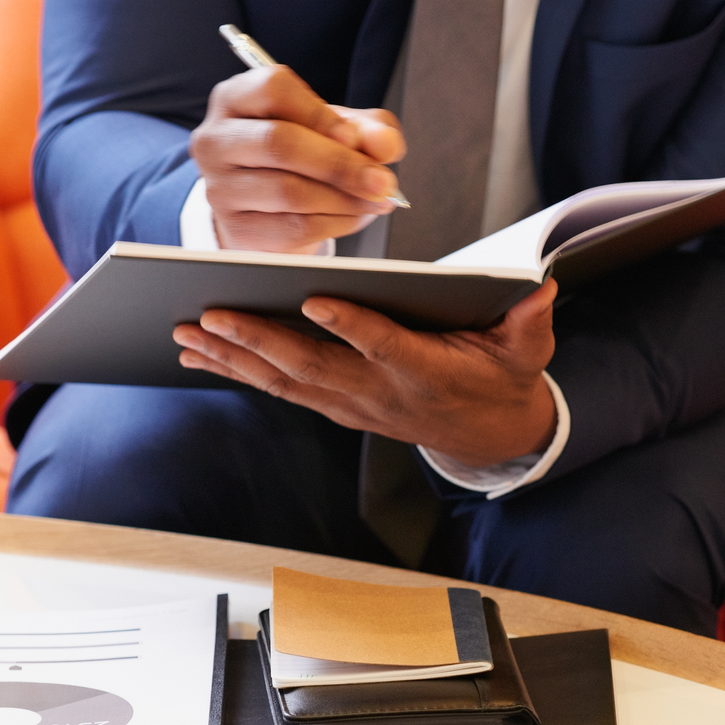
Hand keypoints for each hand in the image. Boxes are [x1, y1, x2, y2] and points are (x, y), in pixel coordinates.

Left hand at [172, 281, 559, 466]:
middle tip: (212, 314)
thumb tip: (539, 291)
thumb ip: (529, 323)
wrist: (488, 434)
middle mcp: (378, 393)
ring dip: (232, 359)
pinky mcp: (334, 405)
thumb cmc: (501, 377)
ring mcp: (351, 404)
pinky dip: (238, 371)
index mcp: (424, 371)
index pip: (384, 347)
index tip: (317, 300)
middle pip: (313, 367)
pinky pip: (279, 388)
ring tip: (186, 333)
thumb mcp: (526, 351)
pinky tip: (199, 354)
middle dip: (259, 340)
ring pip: (284, 381)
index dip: (351, 326)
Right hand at [189, 66, 404, 253]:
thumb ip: (366, 128)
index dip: (320, 113)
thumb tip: (385, 144)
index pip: (273, 89)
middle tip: (382, 180)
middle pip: (280, 143)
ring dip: (344, 198)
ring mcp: (220, 187)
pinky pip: (293, 227)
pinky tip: (353, 216)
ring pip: (289, 191)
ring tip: (375, 200)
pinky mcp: (236, 227)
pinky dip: (335, 222)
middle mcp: (217, 139)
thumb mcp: (334, 128)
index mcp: (237, 98)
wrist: (266, 205)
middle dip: (341, 163)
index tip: (355, 136)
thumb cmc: (299, 155)